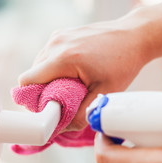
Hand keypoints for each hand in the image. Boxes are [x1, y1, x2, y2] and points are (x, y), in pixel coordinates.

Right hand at [18, 13, 149, 130]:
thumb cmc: (123, 63)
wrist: (134, 36)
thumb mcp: (104, 93)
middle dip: (43, 90)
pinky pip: (49, 55)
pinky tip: (74, 71)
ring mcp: (58, 36)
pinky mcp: (62, 33)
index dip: (33, 99)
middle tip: (64, 99)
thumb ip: (80, 114)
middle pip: (32, 74)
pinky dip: (55, 66)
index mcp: (63, 58)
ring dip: (49, 78)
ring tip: (72, 84)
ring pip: (39, 64)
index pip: (27, 81)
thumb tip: (62, 129)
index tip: (48, 108)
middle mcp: (56, 43)